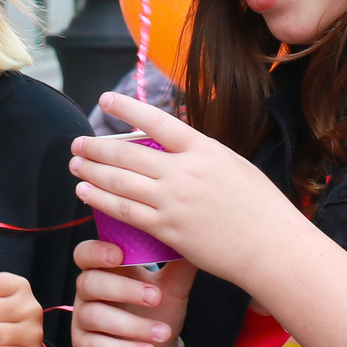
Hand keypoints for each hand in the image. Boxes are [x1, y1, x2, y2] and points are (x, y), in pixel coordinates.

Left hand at [67, 93, 314, 291]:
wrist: (271, 247)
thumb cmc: (261, 207)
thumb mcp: (235, 165)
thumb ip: (201, 156)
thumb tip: (175, 148)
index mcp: (203, 150)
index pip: (158, 121)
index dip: (129, 108)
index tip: (107, 100)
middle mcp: (184, 172)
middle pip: (129, 154)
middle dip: (98, 147)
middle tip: (78, 143)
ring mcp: (173, 201)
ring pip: (120, 182)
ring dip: (93, 171)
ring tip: (75, 165)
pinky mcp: (167, 229)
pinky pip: (125, 211)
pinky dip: (101, 200)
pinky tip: (86, 193)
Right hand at [71, 245, 194, 346]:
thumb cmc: (157, 315)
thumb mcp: (172, 290)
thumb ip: (179, 266)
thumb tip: (193, 240)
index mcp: (107, 271)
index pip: (86, 253)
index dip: (96, 251)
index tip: (120, 255)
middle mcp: (89, 292)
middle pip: (88, 282)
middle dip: (122, 288)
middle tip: (156, 297)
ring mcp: (83, 320)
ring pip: (94, 315)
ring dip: (132, 325)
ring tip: (163, 333)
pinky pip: (96, 346)